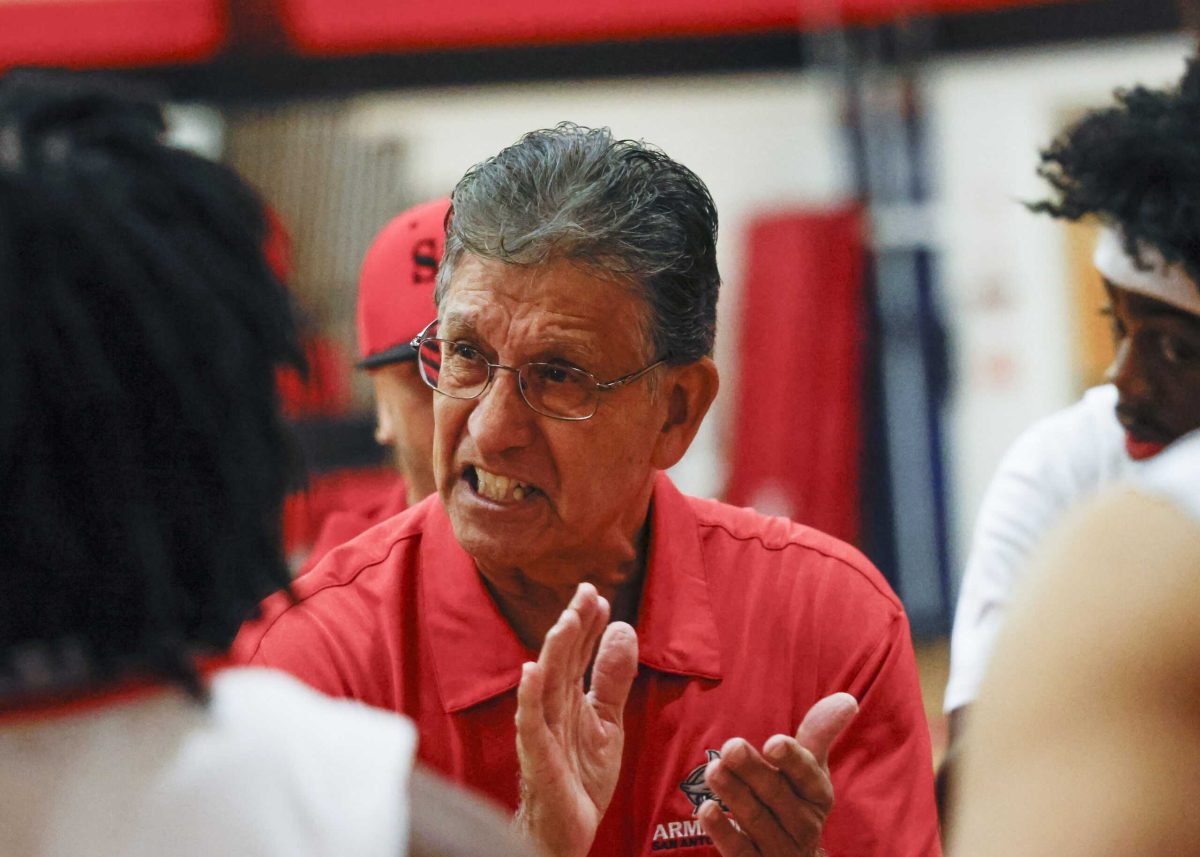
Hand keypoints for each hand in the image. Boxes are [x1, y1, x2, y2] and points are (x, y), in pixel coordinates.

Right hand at [514, 583, 638, 856]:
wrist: (568, 830)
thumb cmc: (580, 777)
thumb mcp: (607, 722)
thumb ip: (613, 679)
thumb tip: (623, 628)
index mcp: (569, 697)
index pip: (577, 652)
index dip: (587, 624)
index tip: (597, 595)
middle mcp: (552, 707)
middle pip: (561, 660)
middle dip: (573, 626)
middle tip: (585, 593)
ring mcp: (541, 730)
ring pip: (546, 684)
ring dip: (554, 652)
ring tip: (565, 622)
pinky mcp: (536, 755)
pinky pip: (530, 723)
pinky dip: (528, 697)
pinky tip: (530, 671)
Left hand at [699, 693, 858, 856]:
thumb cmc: (796, 802)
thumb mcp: (810, 771)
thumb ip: (819, 734)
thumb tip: (848, 700)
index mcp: (817, 796)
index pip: (808, 776)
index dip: (792, 761)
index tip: (774, 743)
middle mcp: (803, 825)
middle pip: (777, 796)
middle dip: (754, 771)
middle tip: (731, 747)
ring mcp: (779, 849)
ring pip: (756, 821)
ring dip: (734, 794)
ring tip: (713, 769)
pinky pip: (739, 851)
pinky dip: (723, 831)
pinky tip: (706, 809)